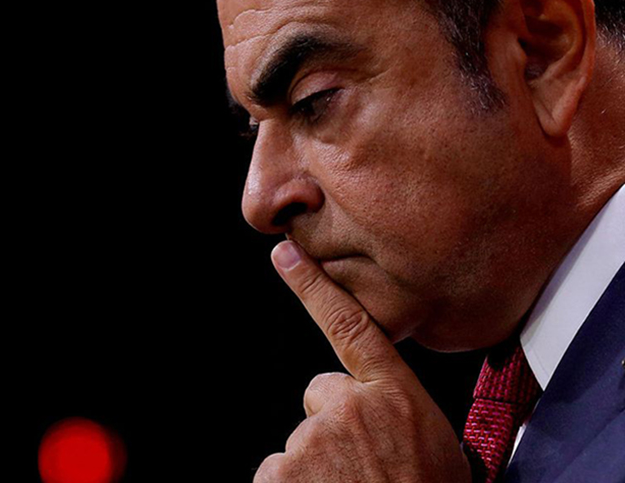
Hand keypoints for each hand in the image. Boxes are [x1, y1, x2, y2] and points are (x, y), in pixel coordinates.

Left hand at [253, 241, 470, 482]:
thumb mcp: (434, 445)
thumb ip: (397, 408)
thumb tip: (373, 404)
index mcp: (393, 395)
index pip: (349, 325)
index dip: (312, 285)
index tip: (283, 252)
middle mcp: (349, 407)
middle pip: (320, 397)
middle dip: (333, 427)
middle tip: (364, 466)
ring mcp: (312, 439)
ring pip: (302, 441)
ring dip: (318, 464)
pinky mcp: (281, 472)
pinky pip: (279, 471)